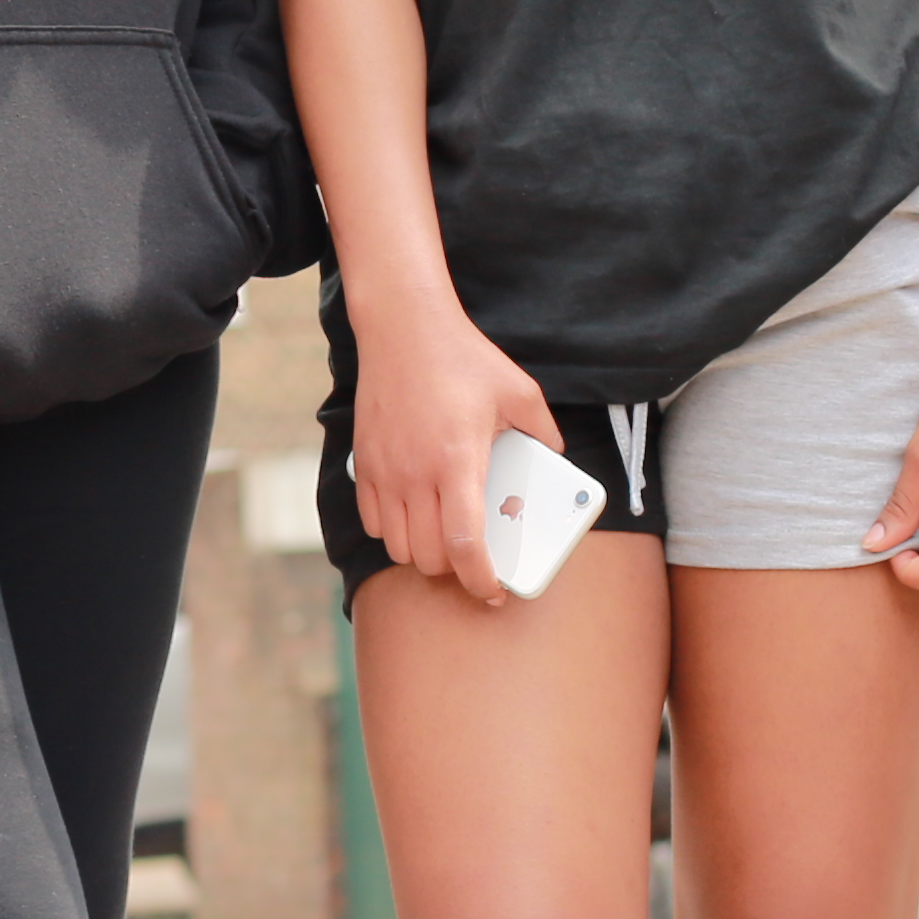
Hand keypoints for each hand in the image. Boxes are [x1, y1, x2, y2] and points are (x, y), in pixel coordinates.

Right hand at [351, 295, 557, 604]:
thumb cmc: (461, 357)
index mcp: (458, 461)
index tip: (493, 591)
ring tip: (442, 540)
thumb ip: (542, 432)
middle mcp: (416, 473)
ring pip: (396, 546)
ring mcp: (385, 470)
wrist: (402, 326)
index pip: (464, 545)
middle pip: (428, 557)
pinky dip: (392, 532)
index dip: (479, 580)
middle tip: (473, 561)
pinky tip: (412, 516)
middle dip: (454, 571)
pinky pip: (372, 521)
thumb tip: (553, 459)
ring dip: (421, 554)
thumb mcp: (519, 391)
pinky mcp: (365, 463)